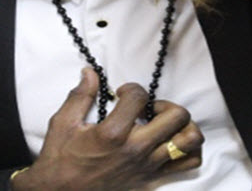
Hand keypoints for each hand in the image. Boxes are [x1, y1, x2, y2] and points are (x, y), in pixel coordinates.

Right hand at [11, 68, 203, 190]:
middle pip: (177, 115)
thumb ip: (81, 95)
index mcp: (113, 134)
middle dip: (164, 104)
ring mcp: (148, 166)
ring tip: (163, 124)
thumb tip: (90, 73)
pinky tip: (169, 141)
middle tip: (147, 109)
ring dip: (182, 125)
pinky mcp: (152, 179)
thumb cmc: (61, 160)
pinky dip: (187, 149)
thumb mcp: (63, 124)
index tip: (121, 94)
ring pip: (190, 140)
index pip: (140, 96)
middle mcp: (136, 150)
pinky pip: (189, 163)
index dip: (131, 88)